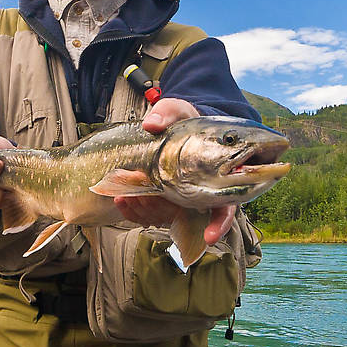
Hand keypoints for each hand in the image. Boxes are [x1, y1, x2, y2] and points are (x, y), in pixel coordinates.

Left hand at [115, 99, 236, 242]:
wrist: (172, 130)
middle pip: (185, 217)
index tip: (210, 236)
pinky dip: (132, 211)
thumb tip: (150, 125)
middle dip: (161, 208)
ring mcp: (178, 202)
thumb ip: (167, 113)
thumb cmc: (185, 122)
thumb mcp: (178, 111)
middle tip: (147, 193)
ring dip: (144, 208)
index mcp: (217, 180)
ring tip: (128, 191)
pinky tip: (122, 197)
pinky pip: (146, 217)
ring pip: (162, 218)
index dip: (219, 225)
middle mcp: (200, 197)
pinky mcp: (160, 204)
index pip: (225, 210)